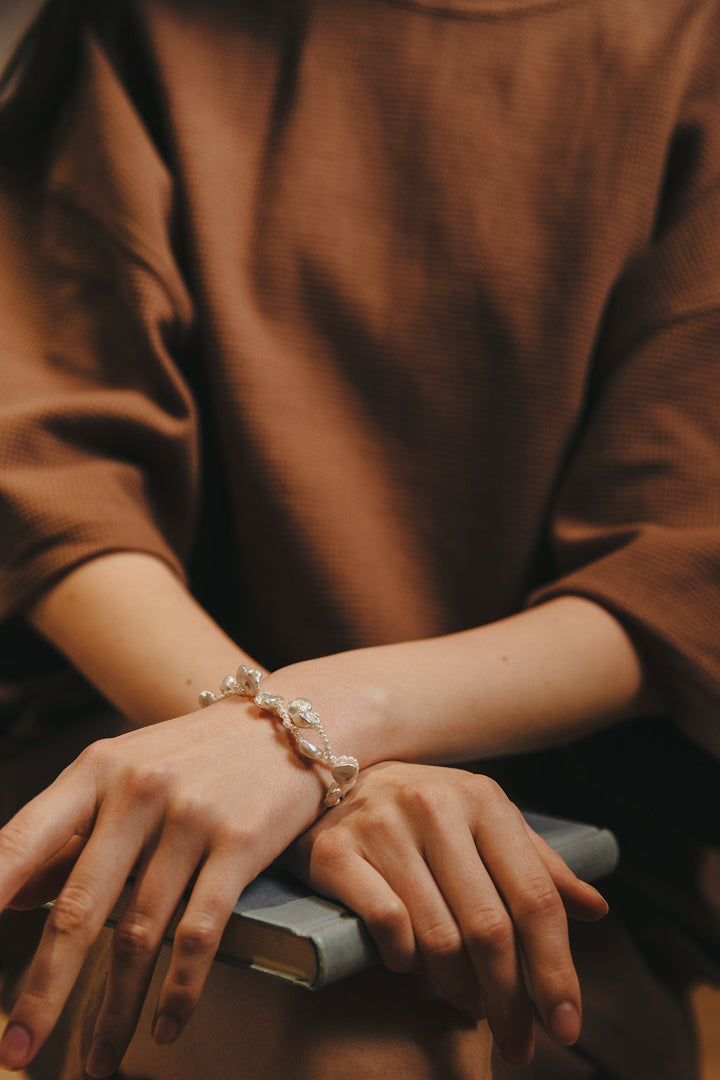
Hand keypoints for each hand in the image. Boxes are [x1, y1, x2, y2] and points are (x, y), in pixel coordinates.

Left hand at [0, 698, 325, 1076]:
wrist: (291, 723)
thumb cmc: (195, 754)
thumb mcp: (126, 772)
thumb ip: (73, 831)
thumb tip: (15, 895)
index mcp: (96, 770)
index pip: (20, 842)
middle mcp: (139, 791)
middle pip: (78, 909)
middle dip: (43, 991)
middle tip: (18, 1050)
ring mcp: (192, 818)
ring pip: (139, 934)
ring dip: (113, 1009)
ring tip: (96, 1060)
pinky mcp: (241, 843)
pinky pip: (200, 933)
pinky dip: (179, 991)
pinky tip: (166, 1026)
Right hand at [284, 762, 608, 1067]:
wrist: (331, 775)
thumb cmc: (425, 811)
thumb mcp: (485, 823)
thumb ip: (538, 865)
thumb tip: (596, 909)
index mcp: (484, 800)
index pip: (535, 896)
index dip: (556, 969)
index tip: (565, 1026)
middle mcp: (434, 805)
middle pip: (489, 927)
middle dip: (510, 1001)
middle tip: (518, 1045)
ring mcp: (382, 825)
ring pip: (438, 936)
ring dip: (459, 989)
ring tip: (469, 1006)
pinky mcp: (336, 849)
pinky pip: (386, 924)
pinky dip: (404, 960)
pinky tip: (409, 968)